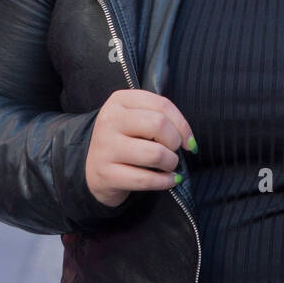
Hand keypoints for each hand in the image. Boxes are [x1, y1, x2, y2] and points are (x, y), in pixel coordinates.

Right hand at [85, 89, 193, 206]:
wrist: (94, 168)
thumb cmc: (125, 140)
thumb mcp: (137, 120)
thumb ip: (161, 119)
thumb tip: (189, 142)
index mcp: (119, 101)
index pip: (162, 105)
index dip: (182, 125)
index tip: (187, 141)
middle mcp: (109, 120)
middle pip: (158, 124)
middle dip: (175, 142)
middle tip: (174, 152)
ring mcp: (105, 147)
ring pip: (155, 153)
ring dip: (171, 163)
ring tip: (169, 165)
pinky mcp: (105, 174)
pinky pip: (145, 179)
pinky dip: (164, 182)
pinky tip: (168, 180)